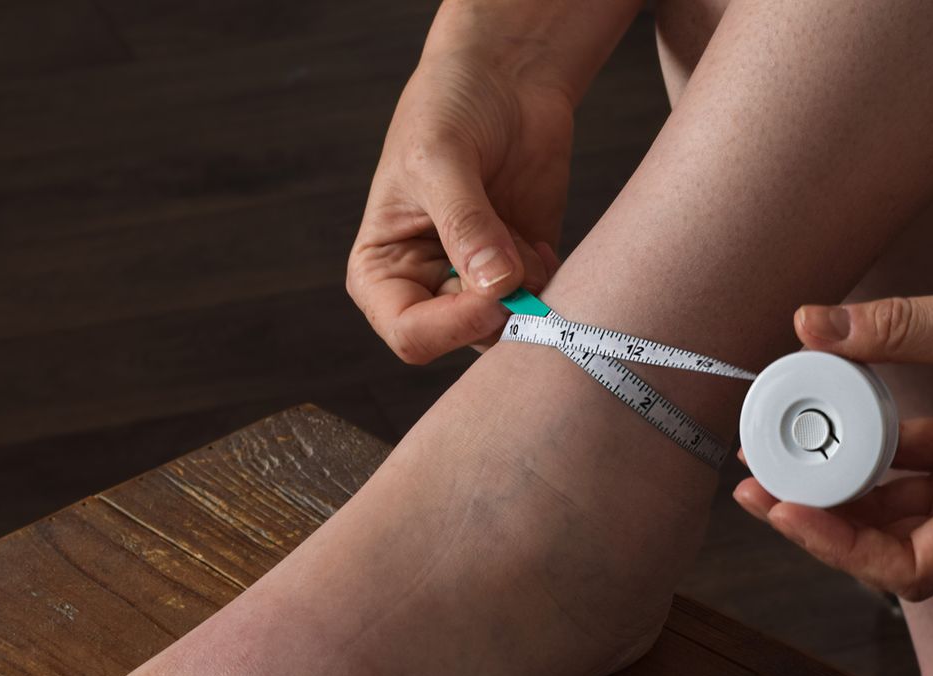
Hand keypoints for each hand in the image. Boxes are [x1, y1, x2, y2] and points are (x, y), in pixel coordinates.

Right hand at [348, 39, 575, 363]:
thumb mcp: (441, 158)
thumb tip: (496, 285)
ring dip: (528, 297)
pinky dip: (550, 284)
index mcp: (382, 272)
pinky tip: (538, 241)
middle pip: (464, 340)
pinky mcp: (522, 274)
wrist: (503, 78)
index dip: (454, 324)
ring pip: (507, 331)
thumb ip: (466, 225)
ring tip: (524, 241)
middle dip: (499, 310)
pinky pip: (541, 309)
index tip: (494, 288)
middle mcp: (427, 288)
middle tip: (520, 262)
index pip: (410, 336)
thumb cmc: (449, 108)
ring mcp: (477, 284)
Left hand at [735, 254, 932, 598]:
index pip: (910, 565)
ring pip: (895, 506)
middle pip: (891, 547)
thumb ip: (904, 328)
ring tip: (773, 452)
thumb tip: (811, 325)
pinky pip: (911, 460)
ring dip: (837, 484)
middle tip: (753, 486)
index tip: (785, 509)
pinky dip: (867, 443)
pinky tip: (825, 410)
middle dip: (821, 522)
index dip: (839, 549)